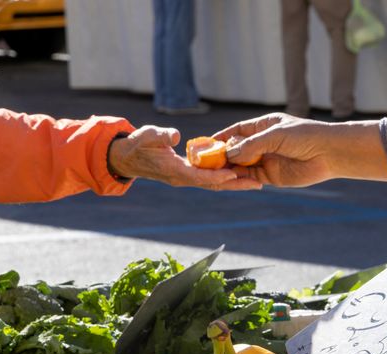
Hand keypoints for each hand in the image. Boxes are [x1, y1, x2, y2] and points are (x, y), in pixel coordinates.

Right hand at [108, 125, 260, 189]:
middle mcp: (183, 178)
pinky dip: (225, 178)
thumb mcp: (147, 135)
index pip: (200, 176)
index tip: (235, 175)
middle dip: (235, 185)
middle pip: (213, 185)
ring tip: (257, 183)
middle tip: (257, 185)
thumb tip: (177, 136)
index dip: (218, 176)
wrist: (128, 158)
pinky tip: (240, 174)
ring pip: (214, 184)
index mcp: (174, 170)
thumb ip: (162, 136)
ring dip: (234, 184)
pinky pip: (210, 179)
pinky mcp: (189, 175)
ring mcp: (186, 178)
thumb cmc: (137, 144)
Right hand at [214, 113, 386, 187]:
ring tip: (214, 173)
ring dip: (228, 169)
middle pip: (234, 150)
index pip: (236, 131)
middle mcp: (262, 143)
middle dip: (220, 156)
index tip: (205, 143)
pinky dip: (240, 179)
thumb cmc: (305, 137)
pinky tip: (232, 180)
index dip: (220, 137)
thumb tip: (228, 153)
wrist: (329, 154)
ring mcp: (265, 159)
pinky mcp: (270, 175)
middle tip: (204, 162)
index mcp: (263, 126)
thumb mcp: (276, 136)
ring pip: (240, 165)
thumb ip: (252, 145)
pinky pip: (249, 177)